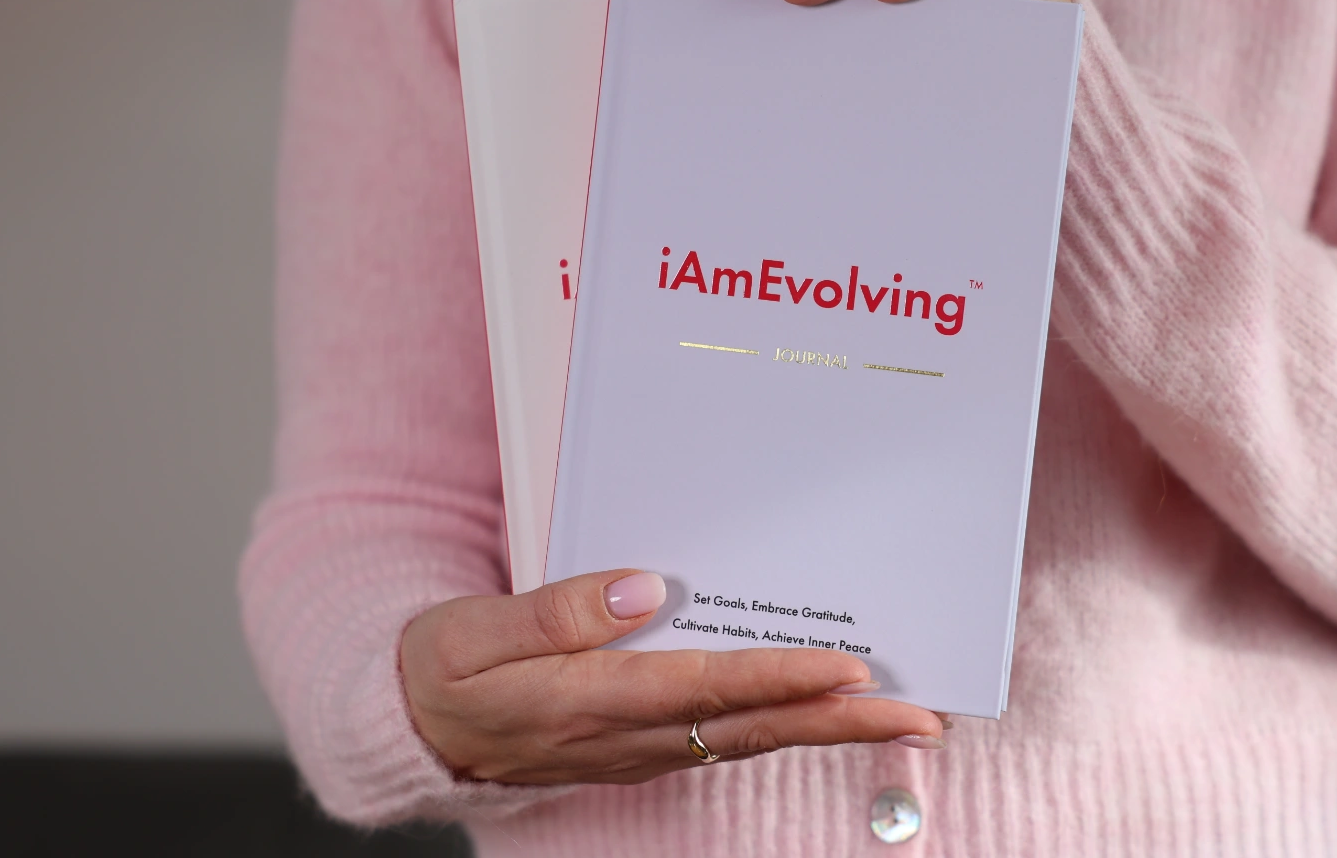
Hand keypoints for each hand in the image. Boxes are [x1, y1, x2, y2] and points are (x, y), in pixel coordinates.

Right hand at [400, 570, 946, 784]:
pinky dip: (789, 725)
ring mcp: (643, 748)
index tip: (847, 670)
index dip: (779, 681)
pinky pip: (730, 737)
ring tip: (902, 713)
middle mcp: (628, 735)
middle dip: (842, 722)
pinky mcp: (648, 744)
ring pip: (752, 738)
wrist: (415, 732)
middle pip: (752, 728)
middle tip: (921, 713)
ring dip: (830, 729)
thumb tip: (646, 588)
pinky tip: (829, 711)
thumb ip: (558, 610)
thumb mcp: (472, 632)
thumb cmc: (444, 673)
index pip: (702, 688)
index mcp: (586, 702)